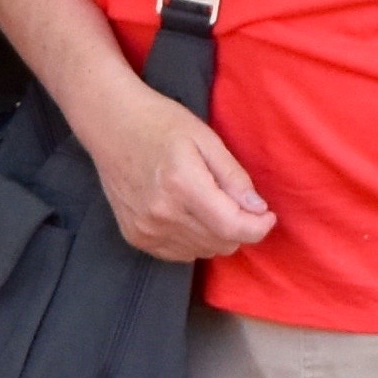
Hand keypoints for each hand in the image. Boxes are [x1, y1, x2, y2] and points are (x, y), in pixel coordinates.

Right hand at [89, 81, 272, 262]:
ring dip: (215, 234)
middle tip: (233, 200)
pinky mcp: (136, 237)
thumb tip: (258, 210)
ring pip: (204, 251)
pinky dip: (193, 239)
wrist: (111, 126)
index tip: (267, 215)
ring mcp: (146, 229)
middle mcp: (162, 214)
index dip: (258, 227)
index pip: (232, 228)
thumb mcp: (206, 139)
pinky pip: (181, 254)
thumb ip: (234, 177)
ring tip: (205, 203)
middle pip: (221, 243)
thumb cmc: (161, 124)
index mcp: (182, 185)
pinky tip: (186, 213)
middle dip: (238, 227)